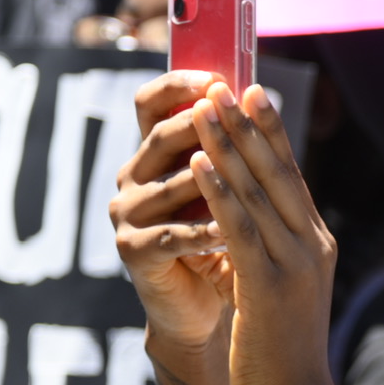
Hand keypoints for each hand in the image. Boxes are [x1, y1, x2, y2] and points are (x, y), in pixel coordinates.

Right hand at [112, 72, 237, 353]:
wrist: (205, 307)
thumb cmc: (221, 240)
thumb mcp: (226, 189)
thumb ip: (231, 149)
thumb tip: (256, 92)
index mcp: (154, 153)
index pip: (152, 103)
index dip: (179, 86)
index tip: (218, 78)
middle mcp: (133, 176)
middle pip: (163, 136)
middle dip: (203, 125)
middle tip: (233, 115)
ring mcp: (127, 213)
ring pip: (173, 185)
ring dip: (213, 181)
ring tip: (248, 175)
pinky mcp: (132, 250)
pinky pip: (172, 235)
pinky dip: (203, 231)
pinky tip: (231, 230)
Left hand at [188, 81, 340, 384]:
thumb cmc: (282, 353)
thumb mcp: (283, 292)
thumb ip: (273, 254)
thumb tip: (248, 224)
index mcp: (317, 244)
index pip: (291, 177)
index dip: (270, 133)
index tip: (252, 93)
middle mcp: (311, 245)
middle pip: (278, 171)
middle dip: (249, 124)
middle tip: (229, 80)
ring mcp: (293, 263)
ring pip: (257, 190)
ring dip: (228, 143)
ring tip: (205, 105)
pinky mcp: (267, 285)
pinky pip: (239, 226)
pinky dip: (219, 188)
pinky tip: (201, 160)